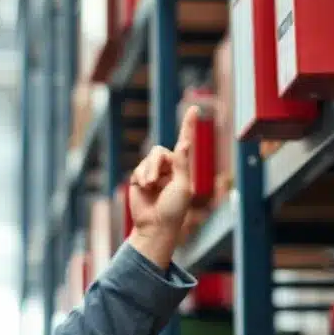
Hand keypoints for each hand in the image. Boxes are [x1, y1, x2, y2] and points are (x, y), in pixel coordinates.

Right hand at [127, 105, 197, 268]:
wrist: (154, 226)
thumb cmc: (174, 210)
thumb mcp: (183, 186)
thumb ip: (182, 163)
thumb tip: (186, 142)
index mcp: (183, 168)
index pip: (186, 142)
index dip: (189, 125)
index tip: (195, 108)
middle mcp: (169, 168)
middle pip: (160, 151)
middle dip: (156, 165)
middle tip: (155, 182)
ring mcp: (154, 173)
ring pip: (149, 158)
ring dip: (148, 172)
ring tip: (150, 187)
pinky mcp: (140, 179)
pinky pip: (138, 169)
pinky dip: (140, 178)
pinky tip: (143, 189)